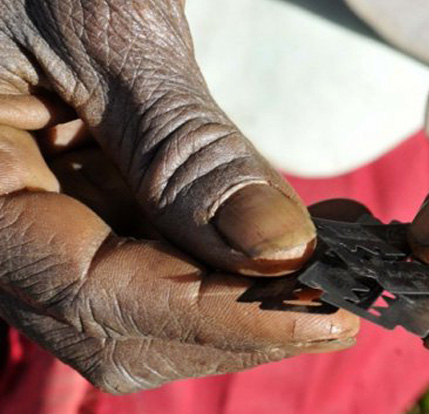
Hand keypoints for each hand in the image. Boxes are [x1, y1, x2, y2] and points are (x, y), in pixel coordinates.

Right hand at [0, 1, 357, 392]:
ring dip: (250, 304)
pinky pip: (159, 264)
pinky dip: (235, 267)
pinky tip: (301, 245)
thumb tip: (280, 251)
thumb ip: (186, 149)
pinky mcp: (86, 207)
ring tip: (339, 271)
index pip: (89, 291)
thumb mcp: (112, 30)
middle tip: (344, 305)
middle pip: (118, 327)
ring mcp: (43, 221)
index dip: (215, 315)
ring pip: (146, 312)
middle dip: (239, 326)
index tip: (323, 319)